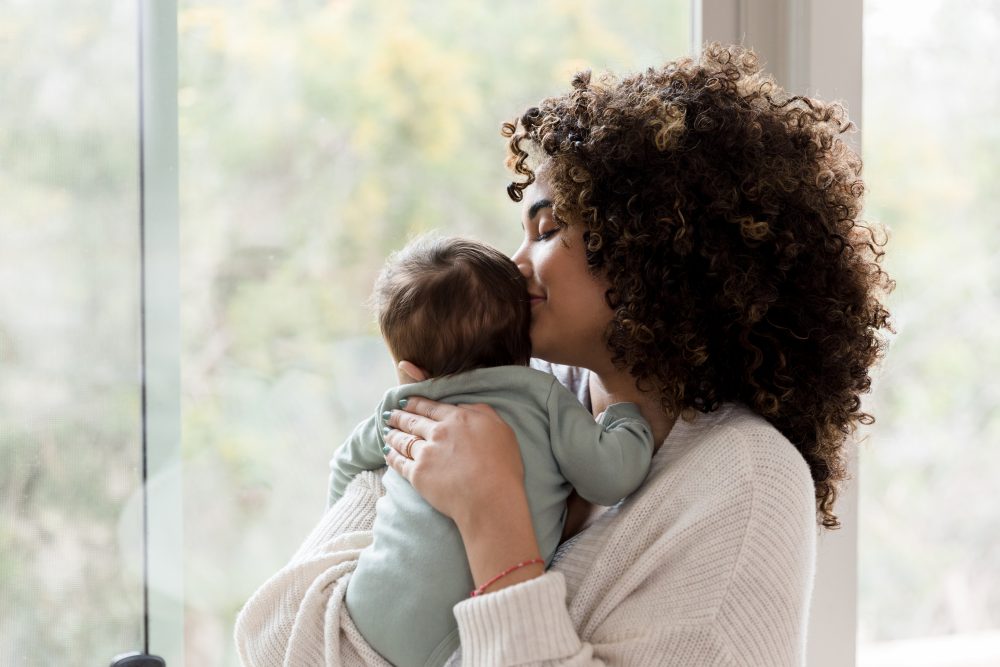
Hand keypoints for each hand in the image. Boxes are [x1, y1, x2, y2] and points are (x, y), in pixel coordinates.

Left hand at [383, 396, 543, 592]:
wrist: (490, 498)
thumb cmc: (502, 466)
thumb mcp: (501, 429)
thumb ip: (482, 412)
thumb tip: (464, 406)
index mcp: (458, 418)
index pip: (431, 407)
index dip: (417, 404)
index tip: (407, 402)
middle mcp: (438, 432)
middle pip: (413, 421)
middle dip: (399, 417)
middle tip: (390, 414)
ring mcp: (425, 453)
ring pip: (403, 440)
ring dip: (393, 435)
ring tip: (386, 432)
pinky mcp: (417, 475)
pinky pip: (399, 462)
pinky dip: (391, 456)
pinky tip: (387, 453)